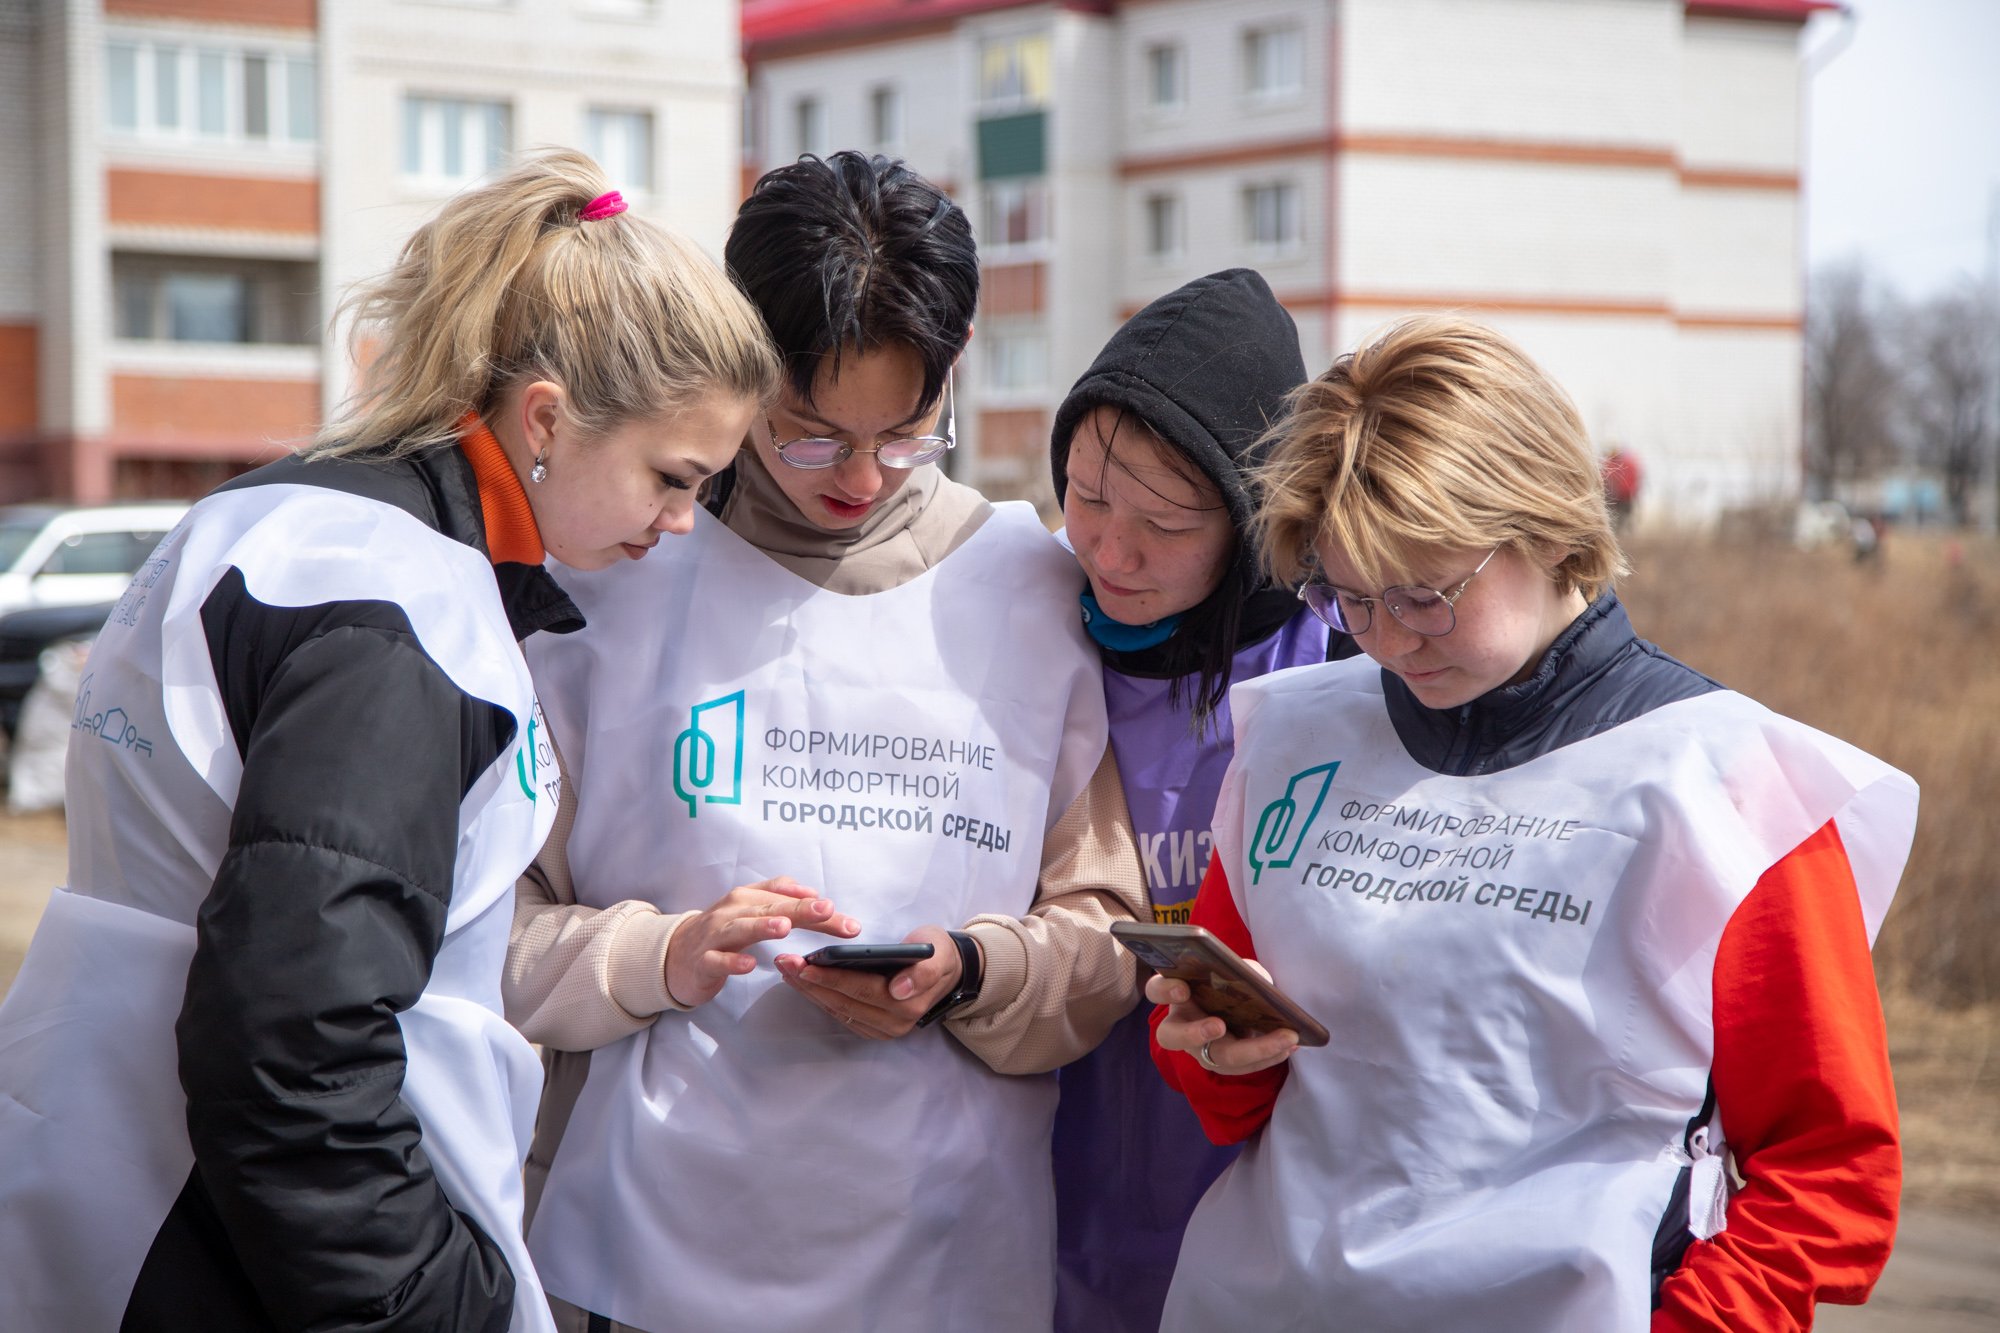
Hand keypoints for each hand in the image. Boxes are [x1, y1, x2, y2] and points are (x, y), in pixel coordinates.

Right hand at [665, 876, 858, 1007]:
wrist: (672, 956)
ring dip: (762, 926)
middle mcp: (732, 911)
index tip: (844, 917)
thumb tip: (814, 893)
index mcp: (747, 898)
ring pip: (740, 928)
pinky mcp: (702, 961)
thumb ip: (780, 898)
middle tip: (826, 910)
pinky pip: (717, 960)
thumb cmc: (720, 932)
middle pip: (769, 908)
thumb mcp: (750, 910)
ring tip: (785, 927)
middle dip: (799, 909)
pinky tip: (750, 965)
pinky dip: (733, 962)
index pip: (785, 896)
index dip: (815, 904)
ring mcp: (715, 936)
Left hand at [775, 923, 968, 1039]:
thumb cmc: (936, 954)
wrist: (946, 970)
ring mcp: (881, 1029)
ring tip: (786, 969)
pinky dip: (818, 997)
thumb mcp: (937, 953)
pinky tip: (801, 981)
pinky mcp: (871, 1028)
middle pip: (843, 1002)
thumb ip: (923, 972)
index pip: (862, 990)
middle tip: (784, 962)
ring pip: (836, 1010)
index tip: (805, 966)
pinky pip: (839, 1013)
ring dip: (808, 991)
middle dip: (810, 983)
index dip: (832, 978)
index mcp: (908, 1004)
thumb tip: (899, 991)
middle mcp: (894, 1023)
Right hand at [1146, 970, 1298, 1075]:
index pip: (1157, 990)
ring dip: (1251, 1051)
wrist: (1240, 1002)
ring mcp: (1200, 1048)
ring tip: (1284, 1039)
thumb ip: (1239, 969)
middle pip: (1172, 1036)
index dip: (1165, 990)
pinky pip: (1242, 1067)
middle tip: (1218, 1026)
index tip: (1183, 988)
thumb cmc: (1228, 980)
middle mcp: (1180, 1025)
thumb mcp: (1233, 968)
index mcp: (1175, 992)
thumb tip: (1253, 978)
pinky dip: (1269, 1055)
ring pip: (1214, 1059)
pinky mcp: (1222, 1062)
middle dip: (1195, 1032)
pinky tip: (1291, 1044)